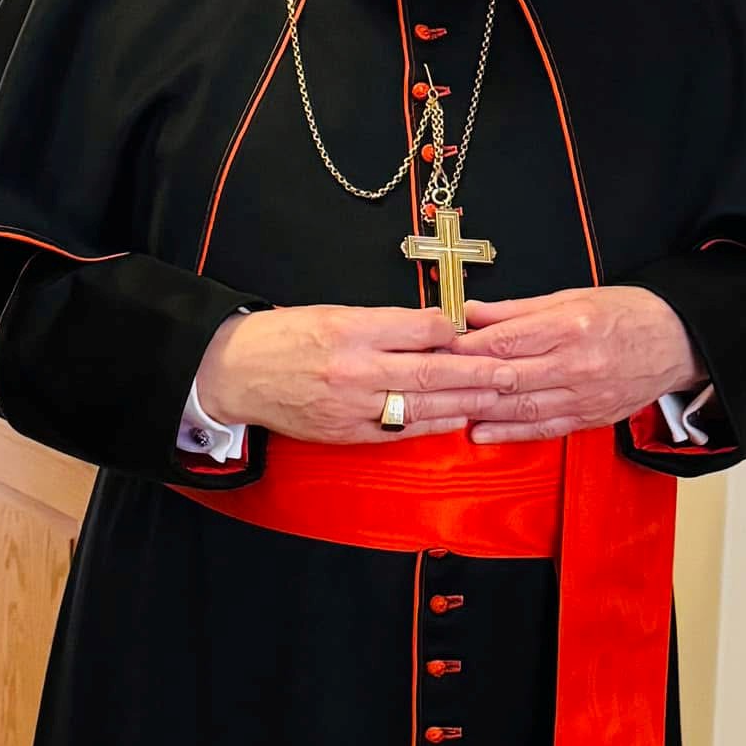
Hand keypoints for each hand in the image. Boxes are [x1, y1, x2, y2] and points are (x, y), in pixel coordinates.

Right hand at [195, 305, 522, 443]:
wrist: (233, 373)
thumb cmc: (282, 337)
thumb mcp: (331, 313)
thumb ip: (382, 323)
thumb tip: (432, 328)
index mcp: (351, 330)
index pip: (420, 329)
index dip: (452, 331)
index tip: (473, 331)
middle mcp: (354, 369)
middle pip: (431, 371)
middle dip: (477, 373)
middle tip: (512, 372)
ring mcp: (351, 405)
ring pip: (421, 406)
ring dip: (463, 403)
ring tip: (496, 398)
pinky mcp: (345, 432)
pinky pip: (398, 431)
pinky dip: (430, 426)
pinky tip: (454, 421)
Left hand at [451, 287, 703, 442]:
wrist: (679, 342)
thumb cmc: (626, 314)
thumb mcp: (572, 297)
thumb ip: (517, 310)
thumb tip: (471, 313)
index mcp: (572, 327)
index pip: (506, 340)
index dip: (466, 345)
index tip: (437, 346)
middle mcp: (577, 364)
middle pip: (508, 376)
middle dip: (464, 379)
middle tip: (431, 379)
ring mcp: (584, 395)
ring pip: (521, 407)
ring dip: (479, 410)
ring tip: (446, 409)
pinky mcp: (590, 418)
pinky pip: (543, 429)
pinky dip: (509, 434)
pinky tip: (480, 433)